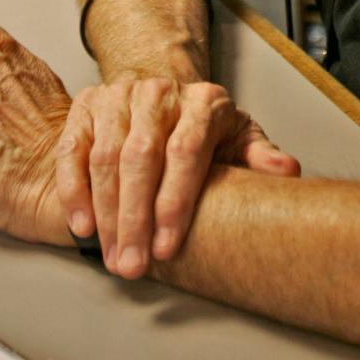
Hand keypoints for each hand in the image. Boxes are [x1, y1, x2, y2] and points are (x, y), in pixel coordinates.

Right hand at [56, 77, 300, 276]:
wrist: (166, 97)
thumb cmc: (205, 129)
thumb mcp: (238, 138)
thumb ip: (259, 155)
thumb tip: (286, 170)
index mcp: (203, 102)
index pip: (186, 150)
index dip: (175, 201)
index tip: (168, 246)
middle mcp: (159, 92)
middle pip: (141, 157)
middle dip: (135, 218)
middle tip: (133, 266)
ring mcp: (120, 96)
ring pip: (106, 157)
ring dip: (106, 213)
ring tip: (111, 257)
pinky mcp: (87, 106)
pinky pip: (73, 150)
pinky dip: (74, 190)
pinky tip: (82, 225)